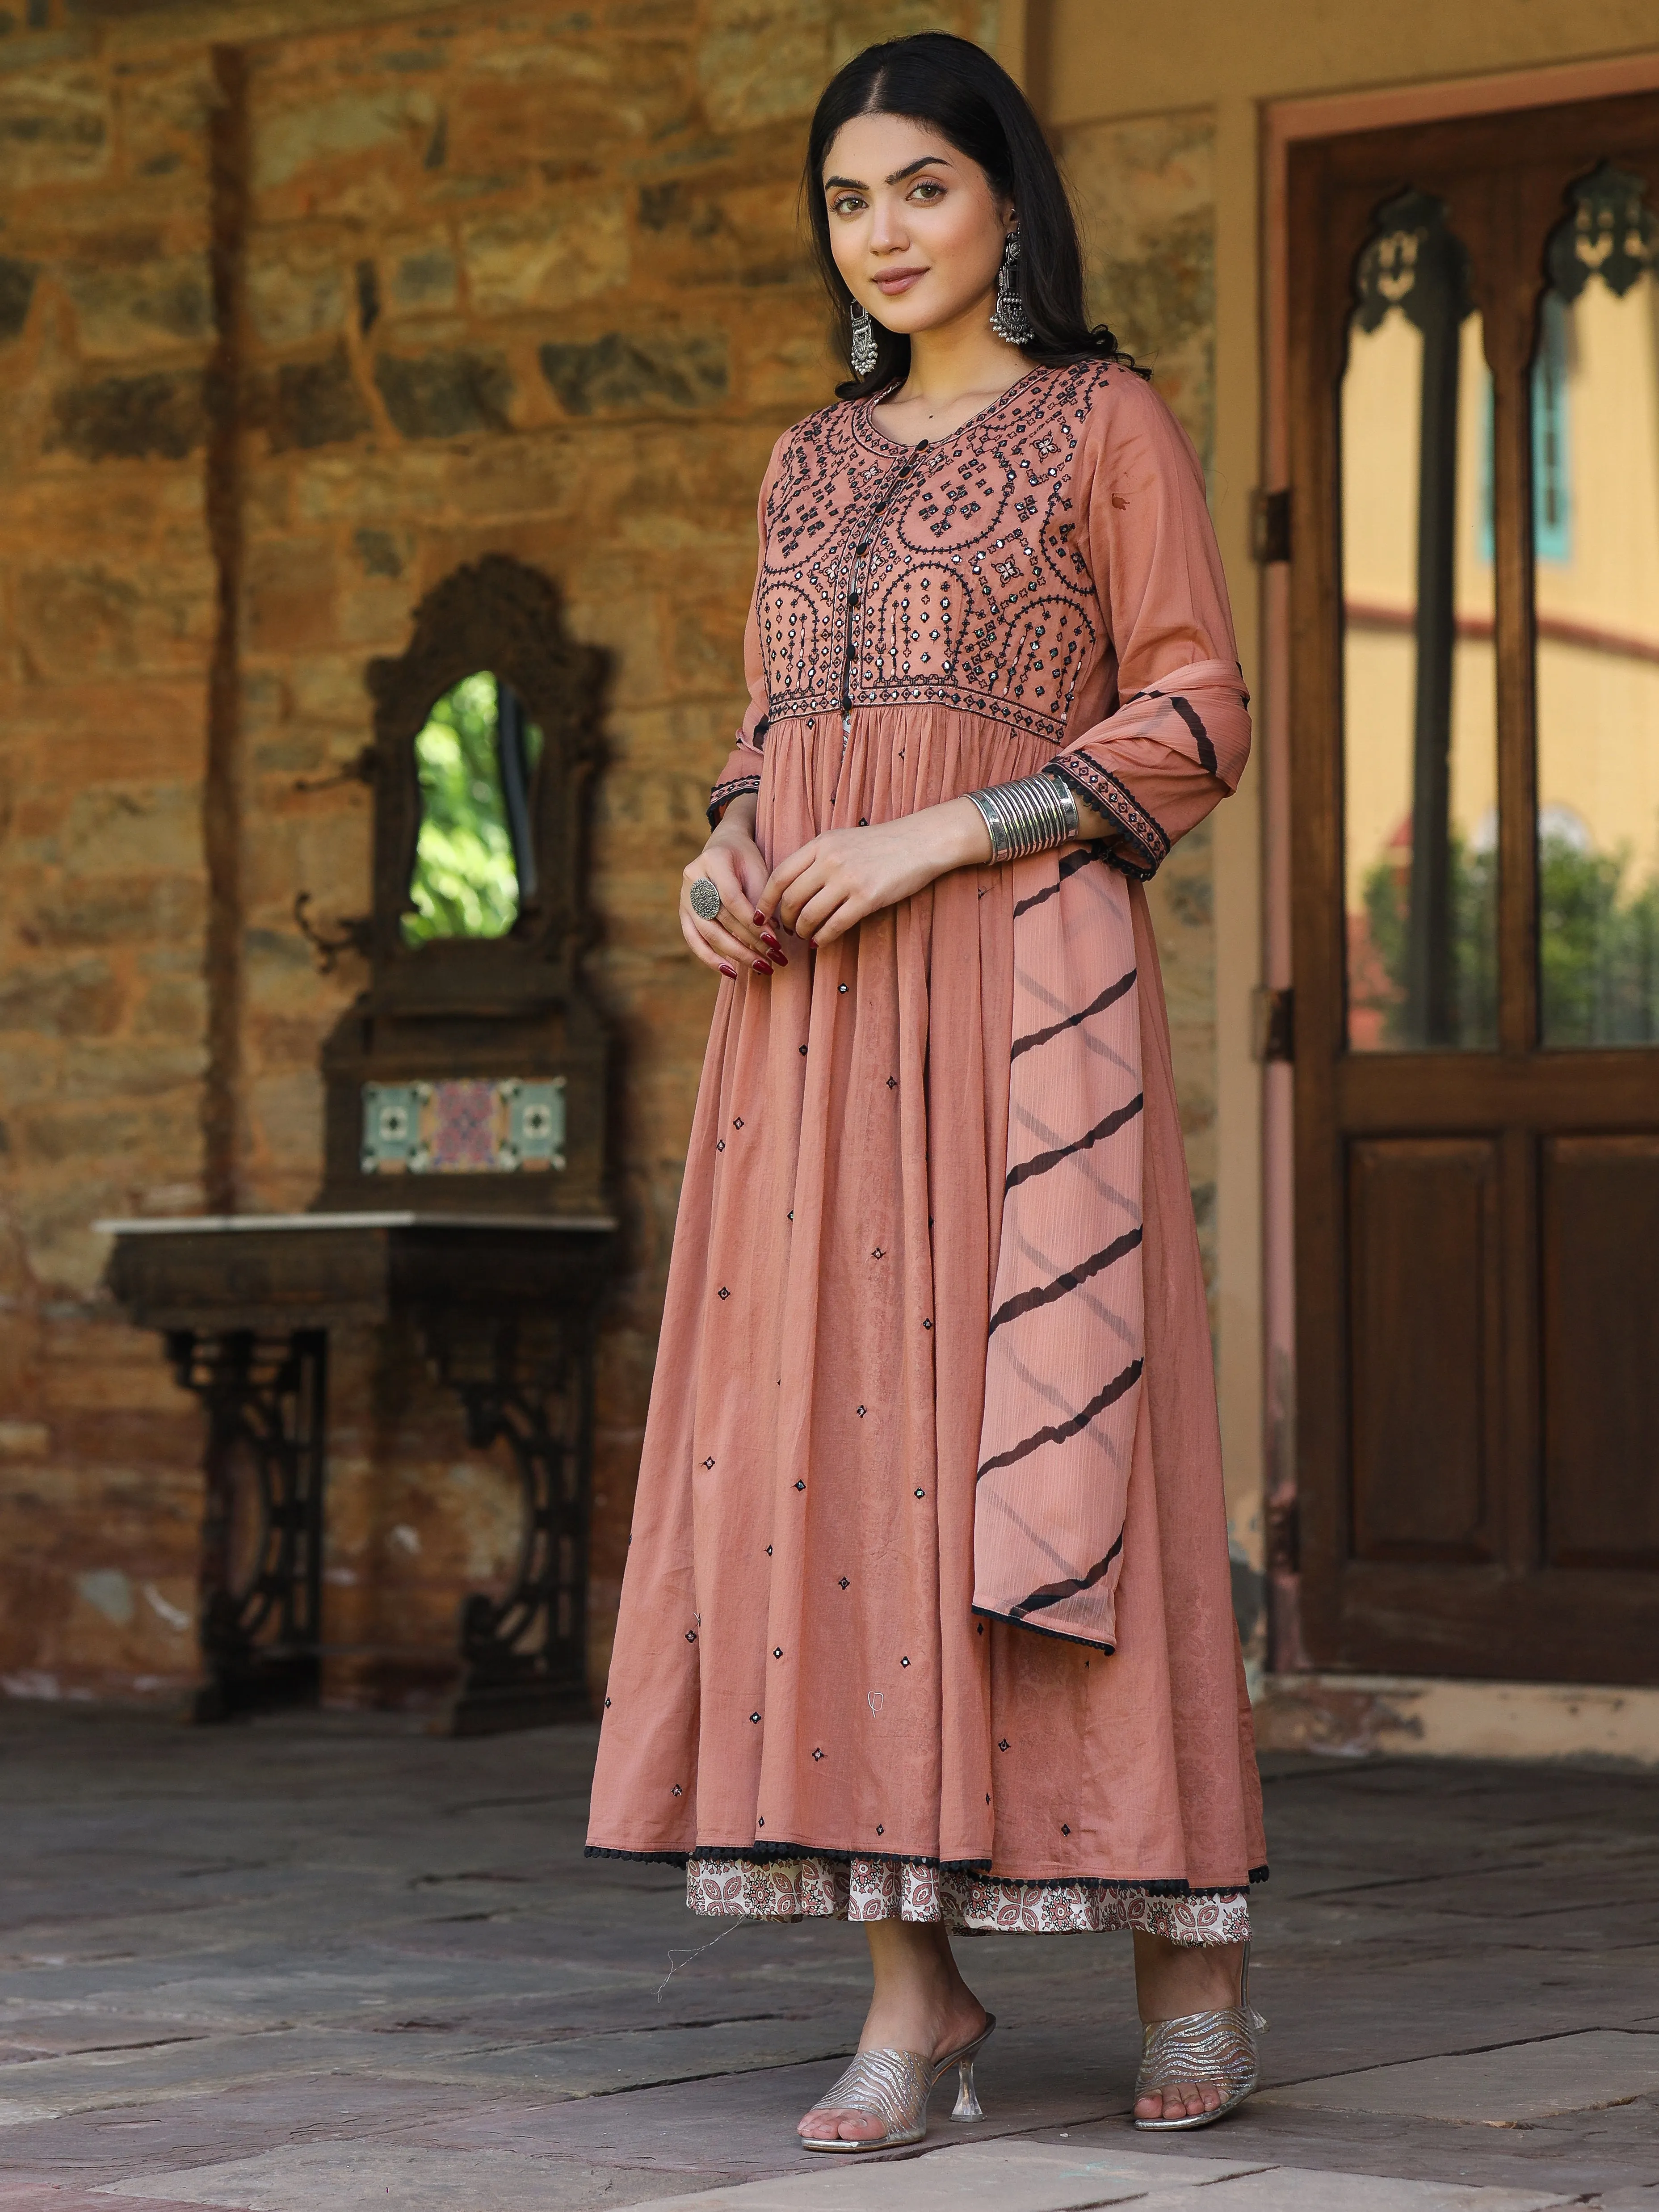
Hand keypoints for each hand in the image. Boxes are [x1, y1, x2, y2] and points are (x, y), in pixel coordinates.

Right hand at [680, 794, 788, 977]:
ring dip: (735, 953)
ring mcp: (684, 897)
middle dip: (750, 941)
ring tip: (760, 966)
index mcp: (712, 860)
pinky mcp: (683, 913)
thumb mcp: (758, 870)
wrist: (724, 846)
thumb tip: (770, 938)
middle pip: (720, 918)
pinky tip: (731, 971)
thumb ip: (761, 900)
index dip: (752, 922)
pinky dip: (711, 958)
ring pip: (707, 933)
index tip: (774, 940)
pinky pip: (694, 940)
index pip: (732, 898)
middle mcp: (693, 878)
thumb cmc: (746, 860)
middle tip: (775, 958)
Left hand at [760, 798, 990, 946]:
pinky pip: (834, 925)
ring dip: (802, 932)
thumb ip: (818, 858)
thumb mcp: (843, 840)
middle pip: (791, 898)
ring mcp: (848, 879)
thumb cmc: (882, 844)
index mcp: (821, 844)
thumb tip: (794, 887)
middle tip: (786, 930)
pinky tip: (821, 942)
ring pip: (809, 915)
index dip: (766, 899)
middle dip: (784, 921)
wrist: (921, 841)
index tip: (762, 914)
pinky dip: (823, 938)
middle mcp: (830, 860)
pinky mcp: (867, 898)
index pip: (779, 875)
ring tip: (804, 937)